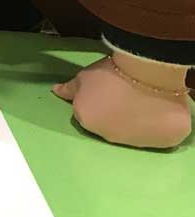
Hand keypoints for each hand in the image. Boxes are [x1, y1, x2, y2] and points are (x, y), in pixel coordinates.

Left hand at [53, 55, 191, 148]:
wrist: (149, 76)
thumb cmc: (113, 74)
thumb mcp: (84, 77)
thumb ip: (69, 89)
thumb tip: (55, 91)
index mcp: (85, 120)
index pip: (87, 113)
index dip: (98, 101)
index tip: (109, 91)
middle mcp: (106, 136)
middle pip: (108, 125)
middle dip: (114, 114)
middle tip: (126, 96)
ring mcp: (134, 142)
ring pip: (132, 133)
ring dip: (134, 122)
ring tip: (144, 102)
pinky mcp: (161, 143)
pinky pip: (156, 136)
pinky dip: (157, 127)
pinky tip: (159, 112)